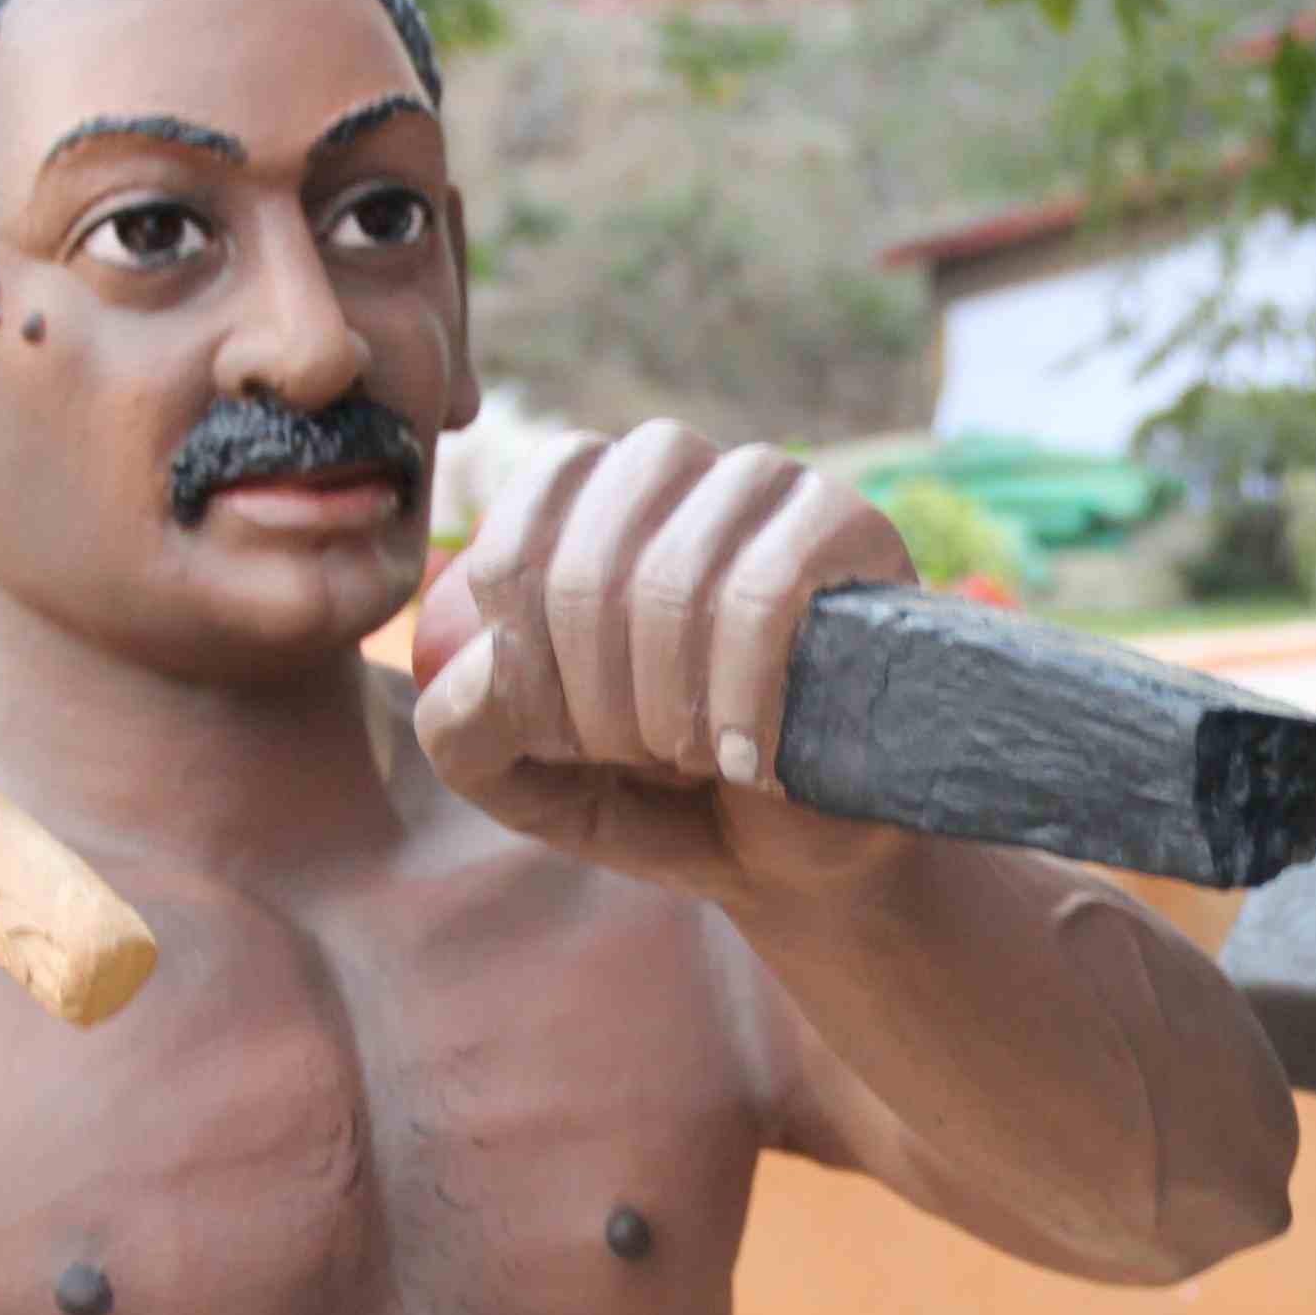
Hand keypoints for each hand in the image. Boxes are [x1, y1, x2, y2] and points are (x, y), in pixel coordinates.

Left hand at [412, 425, 911, 906]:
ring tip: (697, 759)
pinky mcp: (848, 524)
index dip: (525, 664)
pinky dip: (742, 692)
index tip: (561, 742)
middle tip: (637, 760)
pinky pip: (768, 589)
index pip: (514, 543)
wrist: (803, 846)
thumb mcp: (536, 786)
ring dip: (669, 705)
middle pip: (587, 566)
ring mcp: (763, 484)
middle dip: (596, 702)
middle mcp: (667, 467)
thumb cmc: (662, 798)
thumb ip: (467, 738)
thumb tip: (486, 662)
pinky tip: (750, 755)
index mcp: (577, 501)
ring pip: (676, 578)